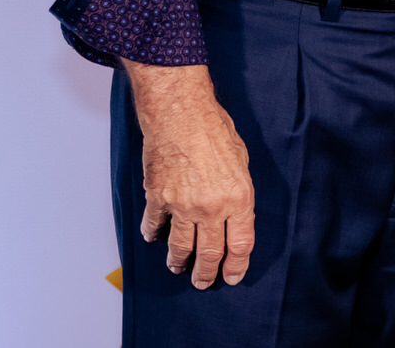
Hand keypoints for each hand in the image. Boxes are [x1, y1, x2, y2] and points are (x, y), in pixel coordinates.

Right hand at [122, 61, 255, 289]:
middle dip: (206, 273)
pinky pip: (155, 224)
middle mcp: (210, 208)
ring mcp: (182, 205)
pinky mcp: (158, 197)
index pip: (240, 245)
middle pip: (209, 253)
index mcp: (238, 199)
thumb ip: (238, 191)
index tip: (233, 275)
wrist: (180, 111)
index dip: (237, 266)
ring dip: (179, 261)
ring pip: (180, 247)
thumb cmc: (213, 128)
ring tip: (178, 267)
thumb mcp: (241, 161)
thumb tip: (234, 212)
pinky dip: (154, 233)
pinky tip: (154, 238)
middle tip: (203, 282)